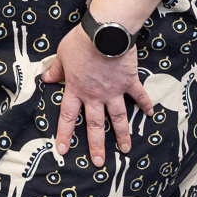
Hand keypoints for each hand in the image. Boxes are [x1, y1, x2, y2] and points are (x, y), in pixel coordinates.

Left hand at [41, 23, 152, 167]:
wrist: (104, 33)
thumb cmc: (80, 42)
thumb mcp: (62, 54)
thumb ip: (56, 69)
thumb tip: (46, 79)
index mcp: (76, 88)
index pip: (68, 115)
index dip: (65, 133)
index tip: (63, 150)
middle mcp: (95, 95)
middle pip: (94, 124)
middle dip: (96, 145)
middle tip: (99, 162)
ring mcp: (114, 91)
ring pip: (118, 118)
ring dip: (122, 135)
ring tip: (125, 149)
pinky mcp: (129, 83)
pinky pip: (139, 96)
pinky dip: (146, 105)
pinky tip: (151, 114)